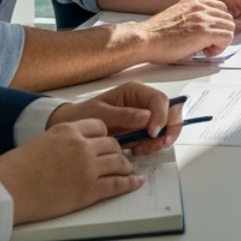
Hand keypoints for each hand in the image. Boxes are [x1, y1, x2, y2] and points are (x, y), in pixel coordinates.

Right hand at [0, 119, 140, 224]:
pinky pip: (117, 184)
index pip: (99, 126)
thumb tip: (68, 149)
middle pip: (111, 144)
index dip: (106, 135)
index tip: (108, 142)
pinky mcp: (89, 190)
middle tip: (120, 158)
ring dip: (126, 167)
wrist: (7, 189)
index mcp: (68, 129)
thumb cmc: (15, 168)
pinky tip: (135, 181)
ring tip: (129, 170)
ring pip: (118, 162)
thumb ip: (61, 141)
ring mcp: (87, 167)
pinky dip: (129, 183)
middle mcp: (82, 145)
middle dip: (117, 151)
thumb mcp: (41, 141)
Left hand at [47, 82, 181, 155]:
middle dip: (167, 130)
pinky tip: (135, 149)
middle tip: (157, 145)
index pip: (160, 100)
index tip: (152, 133)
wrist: (71, 130)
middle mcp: (142, 102)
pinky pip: (155, 139)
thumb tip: (146, 118)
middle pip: (169, 112)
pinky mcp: (141, 131)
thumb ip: (123, 115)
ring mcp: (143, 117)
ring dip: (157, 141)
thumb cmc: (82, 117)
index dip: (161, 116)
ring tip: (139, 149)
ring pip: (165, 128)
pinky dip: (150, 146)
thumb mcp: (100, 115)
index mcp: (134, 91)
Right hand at [134, 0, 236, 61]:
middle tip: (207, 44)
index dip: (218, 23)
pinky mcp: (204, 32)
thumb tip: (204, 31)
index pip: (221, 8)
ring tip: (205, 48)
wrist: (144, 39)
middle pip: (228, 18)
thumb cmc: (156, 34)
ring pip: (230, 27)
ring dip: (221, 40)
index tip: (212, 33)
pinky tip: (206, 52)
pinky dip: (220, 48)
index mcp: (193, 2)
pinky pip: (227, 38)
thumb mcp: (178, 18)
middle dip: (221, 32)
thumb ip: (193, 19)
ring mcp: (203, 18)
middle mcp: (200, 7)